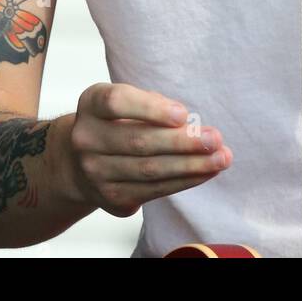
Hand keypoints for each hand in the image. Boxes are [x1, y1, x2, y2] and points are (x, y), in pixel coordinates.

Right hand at [65, 82, 232, 217]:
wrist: (80, 161)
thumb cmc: (116, 121)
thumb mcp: (125, 102)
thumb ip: (151, 105)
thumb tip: (189, 123)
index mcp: (91, 104)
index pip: (117, 103)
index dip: (151, 108)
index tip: (183, 113)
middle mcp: (86, 139)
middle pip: (138, 141)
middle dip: (182, 142)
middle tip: (216, 138)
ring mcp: (96, 172)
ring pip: (149, 170)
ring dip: (190, 166)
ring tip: (221, 158)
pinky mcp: (112, 198)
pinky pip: (153, 190)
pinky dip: (184, 181)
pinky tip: (205, 172)